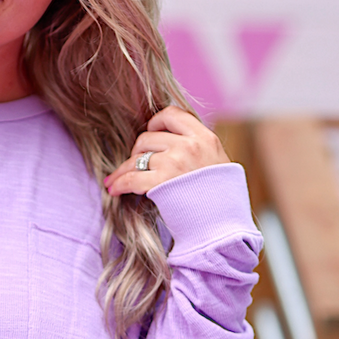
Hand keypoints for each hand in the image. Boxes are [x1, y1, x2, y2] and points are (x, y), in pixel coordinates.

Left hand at [104, 107, 227, 198]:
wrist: (225, 224)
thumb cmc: (221, 198)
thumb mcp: (217, 162)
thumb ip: (197, 148)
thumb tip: (169, 140)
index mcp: (205, 137)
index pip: (171, 114)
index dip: (156, 123)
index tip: (152, 134)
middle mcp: (189, 146)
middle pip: (147, 137)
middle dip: (137, 152)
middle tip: (135, 165)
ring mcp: (175, 163)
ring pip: (136, 157)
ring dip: (123, 169)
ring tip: (115, 179)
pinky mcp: (162, 183)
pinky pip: (131, 178)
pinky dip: (119, 183)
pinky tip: (114, 189)